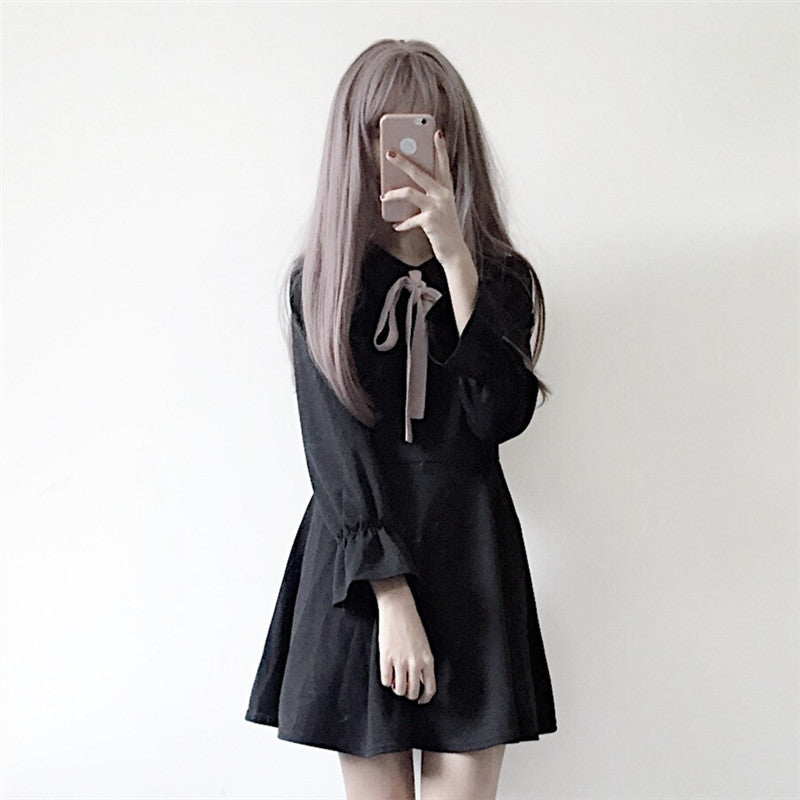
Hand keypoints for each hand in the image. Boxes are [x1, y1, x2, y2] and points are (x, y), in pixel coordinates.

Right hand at [375, 589, 436, 703]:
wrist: (398, 608)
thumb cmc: (412, 625)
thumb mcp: (424, 645)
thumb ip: (423, 663)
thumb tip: (418, 682)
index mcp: (428, 659)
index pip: (430, 688)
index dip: (424, 698)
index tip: (420, 700)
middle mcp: (415, 662)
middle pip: (412, 692)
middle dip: (408, 694)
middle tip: (404, 688)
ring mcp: (400, 660)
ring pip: (399, 689)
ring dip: (396, 688)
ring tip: (395, 680)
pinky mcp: (386, 657)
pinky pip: (385, 680)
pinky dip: (386, 680)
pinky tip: (388, 673)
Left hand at [381, 130, 468, 265]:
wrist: (455, 252)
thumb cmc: (444, 229)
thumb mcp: (439, 209)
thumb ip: (427, 197)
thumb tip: (404, 188)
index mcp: (447, 190)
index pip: (443, 164)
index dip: (440, 148)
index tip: (436, 132)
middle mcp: (443, 195)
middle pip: (420, 172)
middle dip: (403, 161)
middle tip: (389, 153)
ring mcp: (437, 207)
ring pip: (410, 192)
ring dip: (394, 193)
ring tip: (384, 195)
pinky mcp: (430, 221)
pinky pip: (409, 219)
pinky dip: (401, 223)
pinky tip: (396, 225)